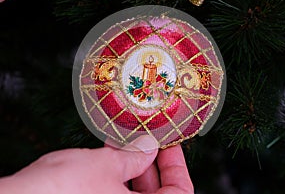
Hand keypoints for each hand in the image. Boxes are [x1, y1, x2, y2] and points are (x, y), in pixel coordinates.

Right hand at [0, 135, 193, 193]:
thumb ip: (134, 156)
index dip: (177, 166)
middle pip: (156, 193)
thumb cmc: (60, 193)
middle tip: (146, 140)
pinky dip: (115, 177)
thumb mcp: (105, 167)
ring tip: (124, 144)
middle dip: (151, 164)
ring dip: (131, 168)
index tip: (169, 145)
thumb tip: (149, 145)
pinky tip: (108, 156)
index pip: (179, 193)